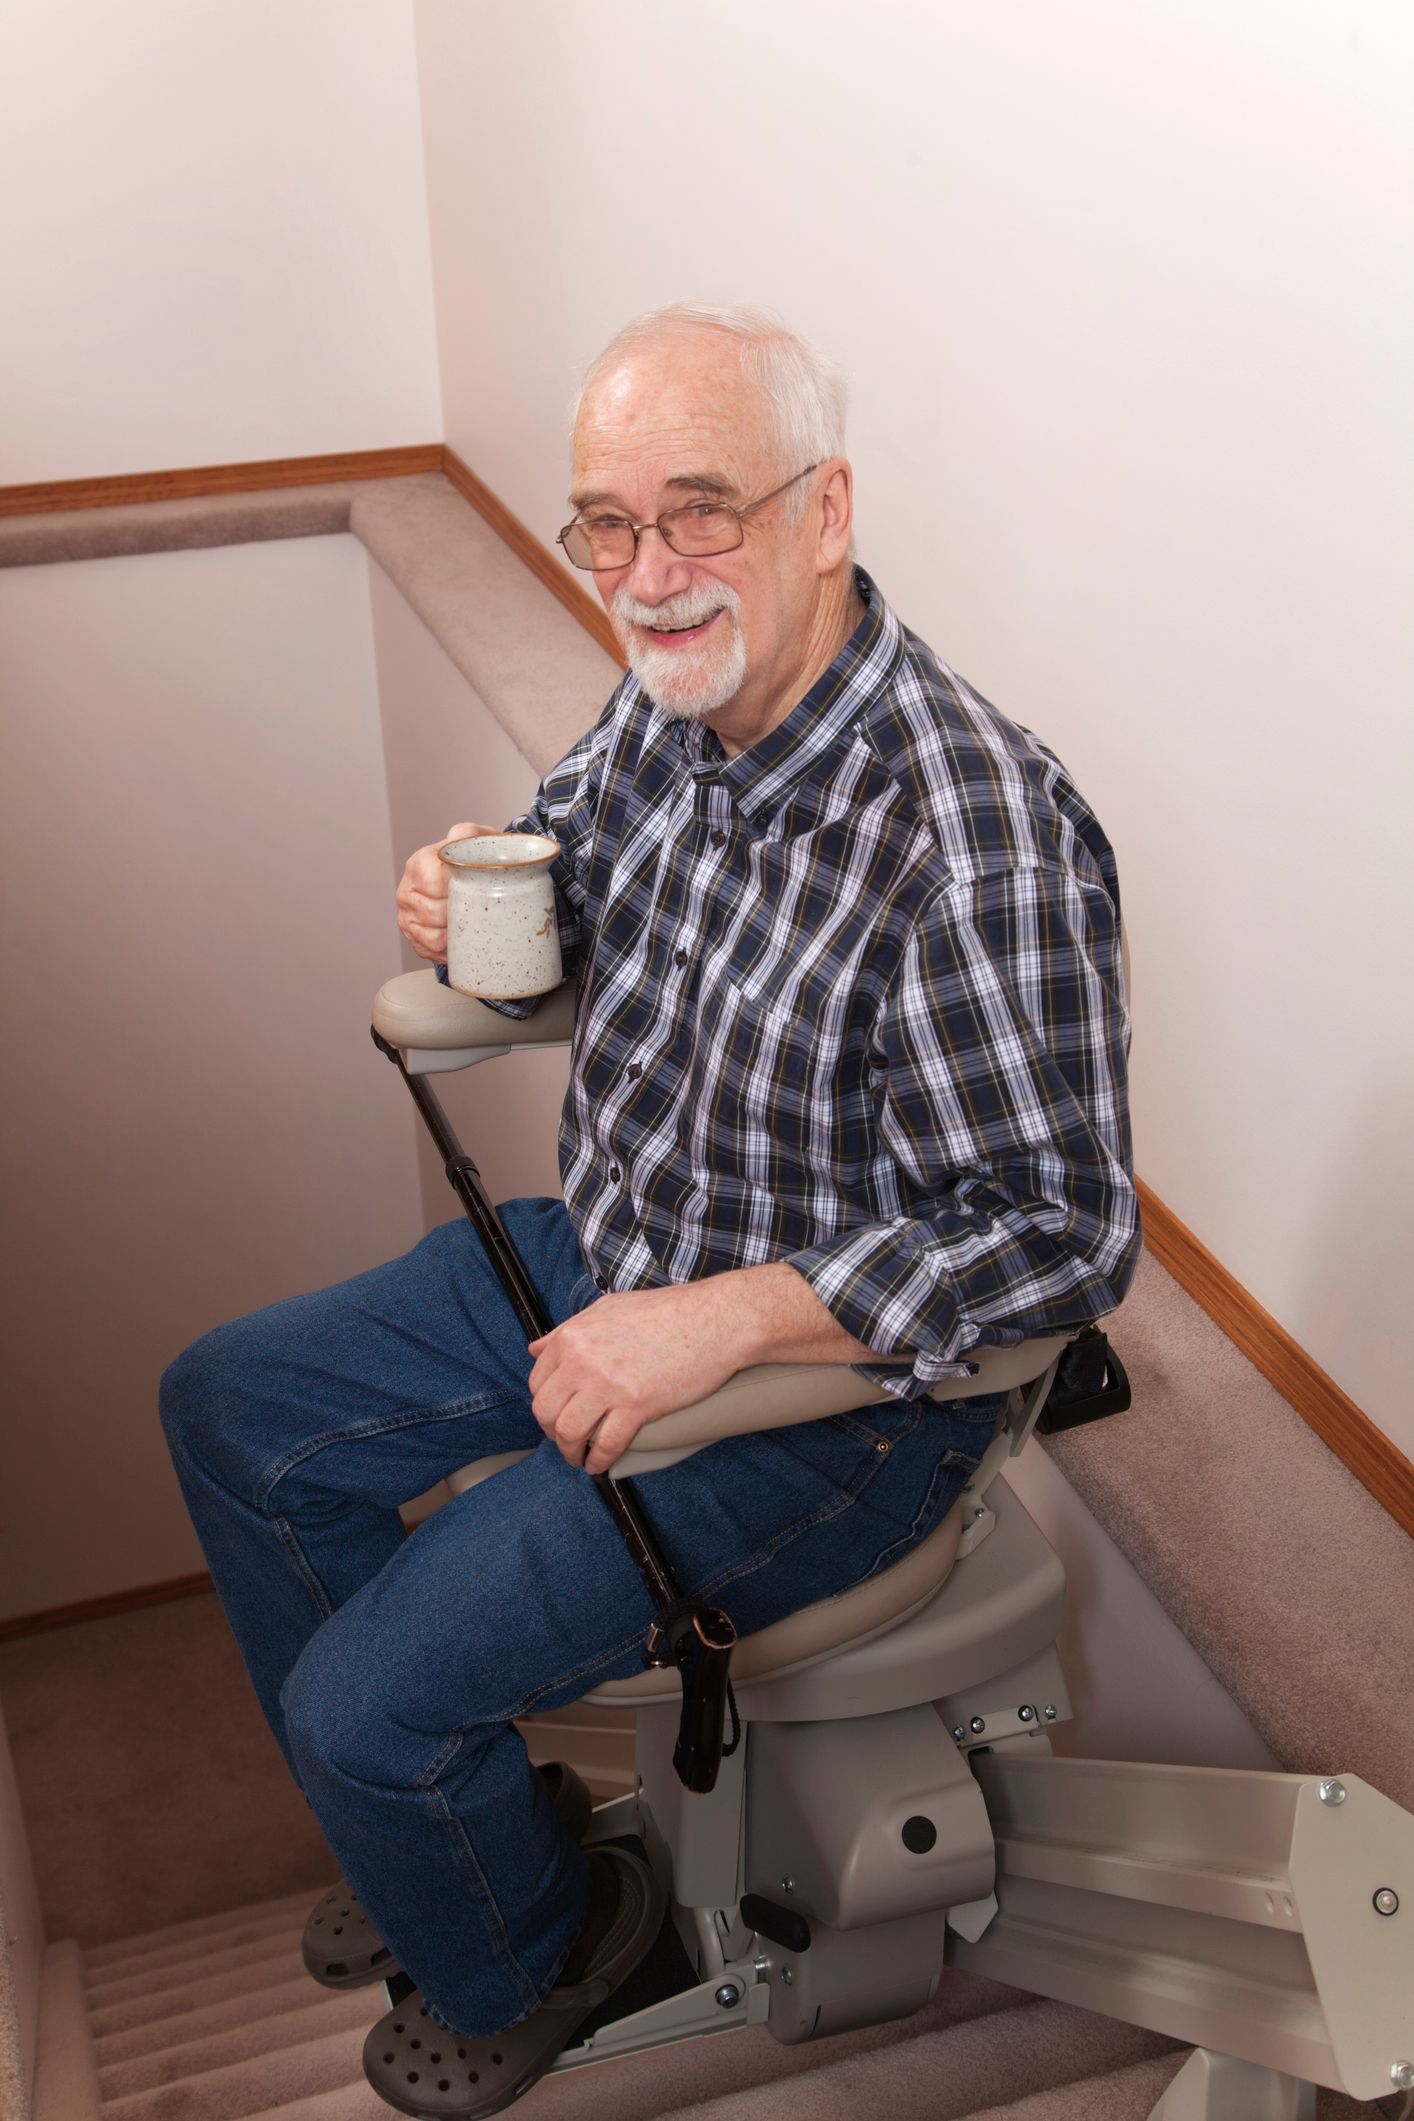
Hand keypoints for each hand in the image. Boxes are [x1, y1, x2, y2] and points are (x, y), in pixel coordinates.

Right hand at [395, 821, 494, 961]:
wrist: (463, 874)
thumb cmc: (470, 857)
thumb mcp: (472, 836)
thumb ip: (468, 833)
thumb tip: (465, 840)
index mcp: (418, 864)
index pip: (436, 886)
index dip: (460, 892)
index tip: (477, 888)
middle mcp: (406, 890)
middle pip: (435, 915)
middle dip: (460, 915)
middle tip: (478, 909)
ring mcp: (406, 915)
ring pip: (433, 938)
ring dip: (455, 934)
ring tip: (469, 923)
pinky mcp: (412, 936)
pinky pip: (431, 951)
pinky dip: (449, 948)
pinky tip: (460, 936)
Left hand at [528, 1283, 748, 1473]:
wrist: (712, 1320)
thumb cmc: (666, 1312)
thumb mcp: (607, 1309)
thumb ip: (568, 1330)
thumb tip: (536, 1348)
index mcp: (574, 1336)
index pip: (538, 1380)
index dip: (545, 1402)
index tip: (555, 1413)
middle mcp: (583, 1360)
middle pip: (546, 1411)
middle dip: (551, 1432)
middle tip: (565, 1438)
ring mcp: (609, 1384)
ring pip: (569, 1432)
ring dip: (570, 1451)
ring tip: (578, 1457)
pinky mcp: (637, 1406)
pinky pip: (605, 1444)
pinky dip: (598, 1461)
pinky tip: (599, 1465)